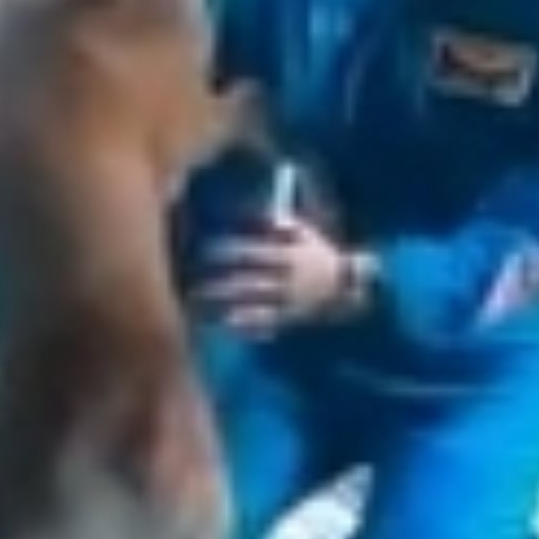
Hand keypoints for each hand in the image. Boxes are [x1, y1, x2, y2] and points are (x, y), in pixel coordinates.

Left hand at [195, 214, 356, 338]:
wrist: (347, 286)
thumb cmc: (317, 253)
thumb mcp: (303, 232)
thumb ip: (280, 223)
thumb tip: (256, 214)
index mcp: (291, 256)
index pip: (256, 254)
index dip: (231, 252)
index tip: (207, 249)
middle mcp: (288, 280)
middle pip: (250, 282)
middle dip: (222, 282)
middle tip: (191, 281)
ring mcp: (288, 302)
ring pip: (253, 305)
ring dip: (225, 304)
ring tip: (197, 302)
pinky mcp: (289, 319)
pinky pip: (265, 323)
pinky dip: (245, 323)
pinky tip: (223, 321)